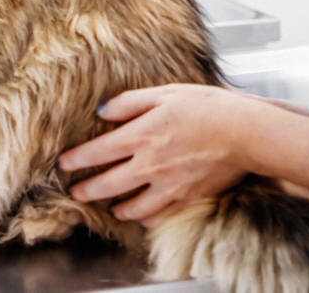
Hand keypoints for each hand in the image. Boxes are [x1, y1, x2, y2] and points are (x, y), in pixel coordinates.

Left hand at [58, 84, 273, 223]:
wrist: (245, 132)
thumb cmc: (208, 107)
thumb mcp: (165, 93)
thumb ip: (130, 102)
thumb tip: (103, 110)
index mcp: (142, 135)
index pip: (98, 152)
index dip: (77, 159)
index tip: (63, 164)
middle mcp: (150, 164)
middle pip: (108, 184)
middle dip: (88, 191)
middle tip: (76, 193)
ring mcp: (168, 185)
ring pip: (132, 206)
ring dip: (117, 208)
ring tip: (111, 207)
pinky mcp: (187, 197)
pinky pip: (160, 213)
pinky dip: (147, 216)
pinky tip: (143, 213)